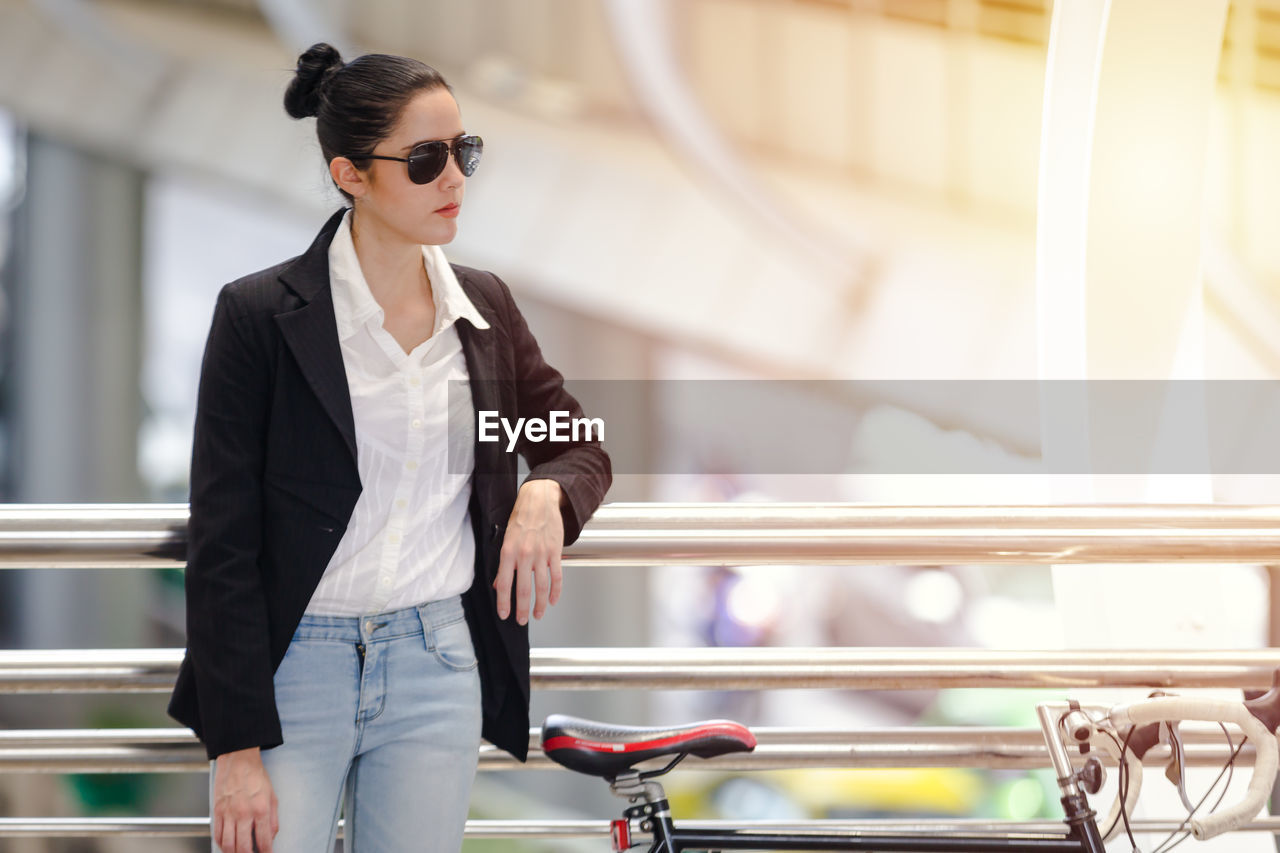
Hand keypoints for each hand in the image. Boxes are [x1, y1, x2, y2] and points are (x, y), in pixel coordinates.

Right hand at [213, 747, 277, 852]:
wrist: (239, 760)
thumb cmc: (256, 776)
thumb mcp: (273, 797)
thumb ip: (273, 820)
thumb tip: (270, 837)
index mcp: (261, 809)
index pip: (263, 840)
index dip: (266, 852)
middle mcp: (244, 813)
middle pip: (243, 848)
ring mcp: (228, 813)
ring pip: (228, 845)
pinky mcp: (217, 811)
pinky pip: (217, 835)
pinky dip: (222, 844)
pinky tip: (228, 846)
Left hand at [494, 479, 564, 624]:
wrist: (539, 501)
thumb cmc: (521, 518)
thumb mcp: (506, 539)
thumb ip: (503, 564)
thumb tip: (499, 584)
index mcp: (508, 552)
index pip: (505, 584)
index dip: (504, 602)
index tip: (504, 615)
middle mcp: (524, 554)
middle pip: (524, 589)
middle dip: (522, 609)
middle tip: (521, 620)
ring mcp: (541, 554)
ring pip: (542, 587)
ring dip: (540, 605)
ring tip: (538, 614)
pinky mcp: (555, 552)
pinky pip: (557, 577)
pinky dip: (556, 592)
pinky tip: (553, 600)